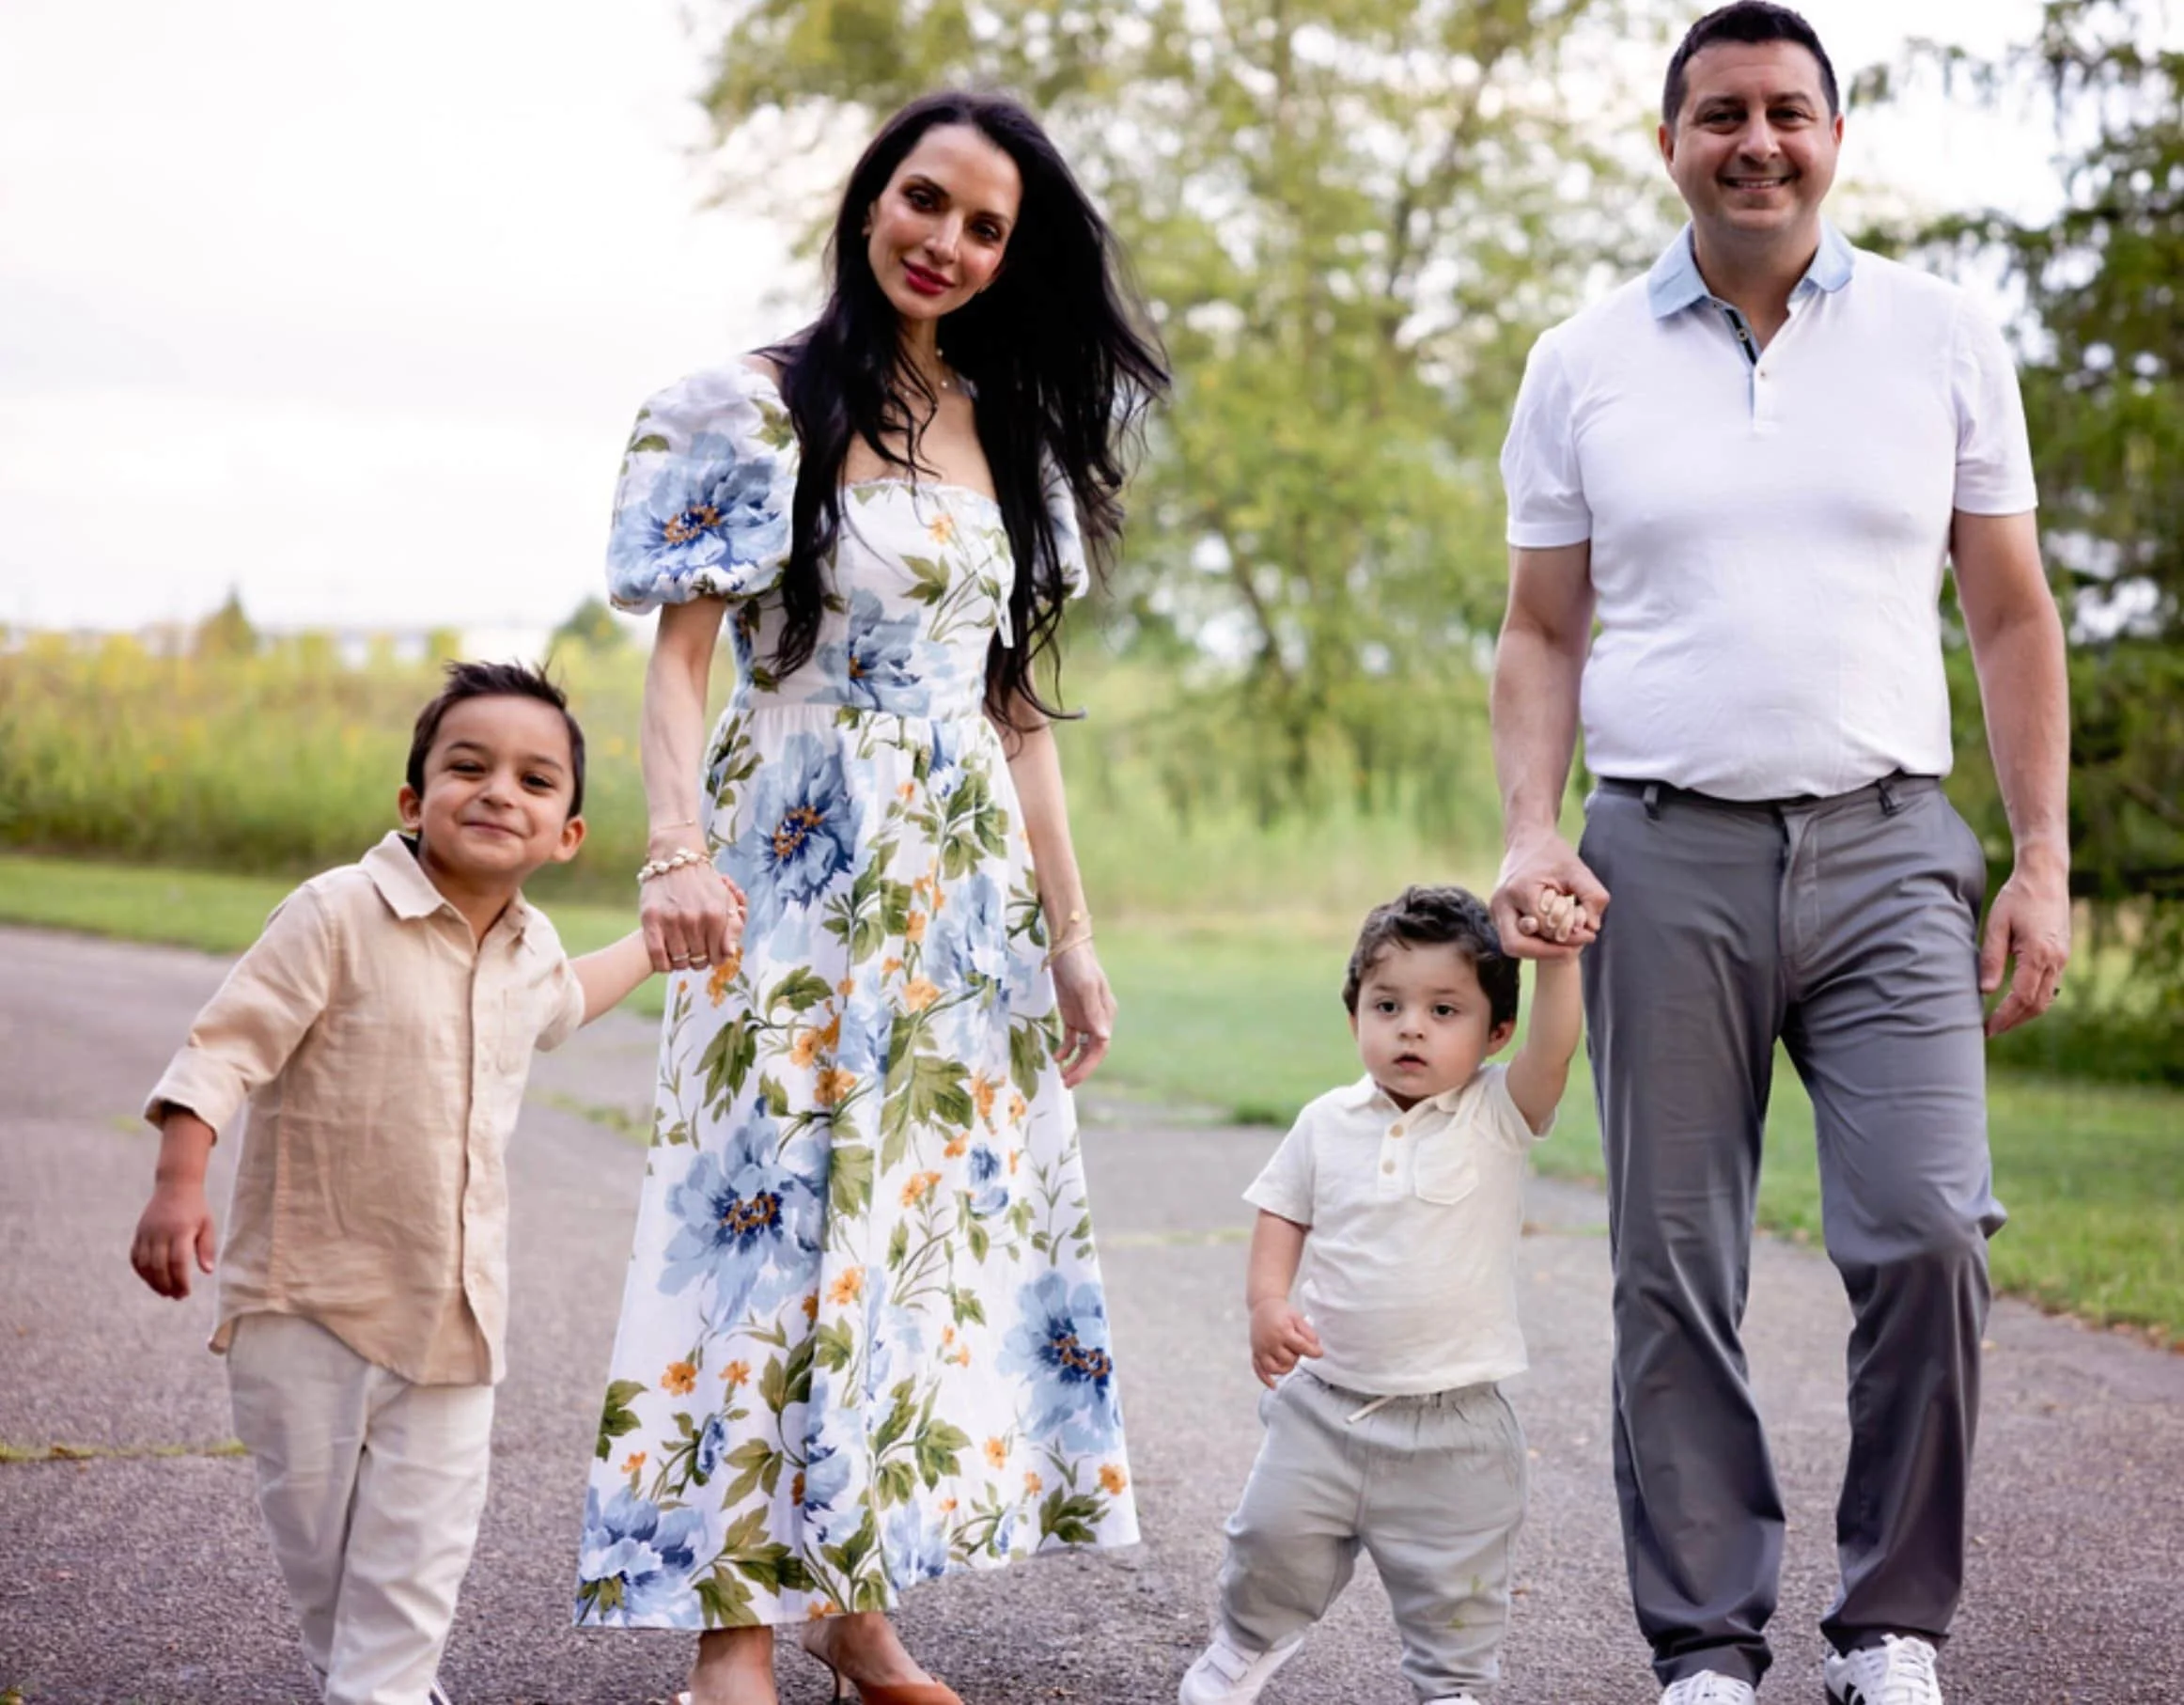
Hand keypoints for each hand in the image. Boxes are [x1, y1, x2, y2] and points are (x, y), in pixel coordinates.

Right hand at [131, 1183, 215, 1299]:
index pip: (178, 1262)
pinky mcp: (139, 1233)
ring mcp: (147, 1233)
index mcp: (180, 1231)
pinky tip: (150, 1280)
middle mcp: (161, 1233)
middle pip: (158, 1266)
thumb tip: (207, 1272)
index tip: (185, 1293)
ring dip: (152, 1282)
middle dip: (166, 1285)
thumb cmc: (195, 1208)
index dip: (180, 1281)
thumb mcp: (207, 1225)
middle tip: (175, 1297)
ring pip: (144, 1264)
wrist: (175, 1186)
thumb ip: (207, 1248)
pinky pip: (135, 1257)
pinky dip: (141, 1272)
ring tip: (164, 1292)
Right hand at [640, 854, 742, 973]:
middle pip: (699, 959)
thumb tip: (729, 953)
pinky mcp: (651, 919)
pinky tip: (666, 961)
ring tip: (680, 957)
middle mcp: (695, 920)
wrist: (675, 858)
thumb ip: (731, 927)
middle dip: (699, 961)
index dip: (715, 959)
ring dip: (681, 963)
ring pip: (679, 960)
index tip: (709, 956)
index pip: (719, 955)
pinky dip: (662, 964)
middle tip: (694, 955)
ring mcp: (672, 920)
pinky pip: (657, 955)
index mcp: (716, 916)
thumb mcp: (724, 899)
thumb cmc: (702, 881)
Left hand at [1049, 941, 1114, 1088]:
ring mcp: (1085, 1016)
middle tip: (1066, 1084)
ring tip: (1062, 1077)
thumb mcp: (1086, 987)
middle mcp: (1098, 1018)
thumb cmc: (1079, 965)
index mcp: (1106, 1014)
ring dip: (1074, 1062)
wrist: (1067, 946)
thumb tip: (1103, 1038)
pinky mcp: (1072, 1013)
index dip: (1089, 1065)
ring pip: (1082, 1047)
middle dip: (1081, 1068)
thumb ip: (1093, 1012)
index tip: (1075, 1078)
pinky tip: (1056, 1057)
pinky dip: (1065, 1049)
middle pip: (1092, 1051)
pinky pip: (1071, 1038)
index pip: (1101, 1047)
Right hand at [1248, 1298, 1322, 1387]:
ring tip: (1289, 1359)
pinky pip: (1258, 1370)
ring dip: (1285, 1368)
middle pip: (1289, 1360)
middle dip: (1296, 1356)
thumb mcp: (1297, 1317)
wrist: (1262, 1305)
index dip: (1314, 1352)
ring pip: (1274, 1368)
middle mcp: (1270, 1342)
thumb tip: (1316, 1347)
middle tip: (1297, 1346)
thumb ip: (1307, 1332)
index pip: (1302, 1347)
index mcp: (1283, 1331)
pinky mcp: (1255, 1352)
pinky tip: (1274, 1386)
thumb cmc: (1282, 1312)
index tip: (1319, 1353)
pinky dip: (1265, 1379)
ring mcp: (1261, 1348)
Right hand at [1490, 828, 1607, 958]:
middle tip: (1570, 951)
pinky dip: (1533, 942)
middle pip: (1516, 945)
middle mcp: (1501, 903)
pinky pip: (1513, 937)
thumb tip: (1592, 927)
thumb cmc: (1553, 854)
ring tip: (1563, 945)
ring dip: (1538, 950)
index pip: (1543, 927)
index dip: (1568, 936)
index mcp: (1519, 890)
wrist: (1528, 839)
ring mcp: (1496, 910)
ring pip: (1511, 945)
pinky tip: (1553, 936)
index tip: (1588, 935)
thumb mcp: (1579, 871)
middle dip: (1545, 953)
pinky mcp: (1499, 914)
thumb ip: (1592, 897)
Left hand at [1980, 857, 2070, 1035]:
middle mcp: (2056, 960)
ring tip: (2001, 1021)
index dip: (2004, 1017)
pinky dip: (2034, 999)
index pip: (2022, 998)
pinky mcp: (2062, 954)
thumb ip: (1991, 959)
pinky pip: (2051, 986)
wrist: (2045, 876)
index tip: (1987, 1028)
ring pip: (2046, 998)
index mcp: (2039, 954)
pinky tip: (2016, 1002)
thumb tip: (1984, 991)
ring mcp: (2063, 958)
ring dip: (2024, 1013)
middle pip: (2037, 1005)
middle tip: (1990, 1030)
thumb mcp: (1996, 925)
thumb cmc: (2016, 897)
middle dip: (2014, 1021)